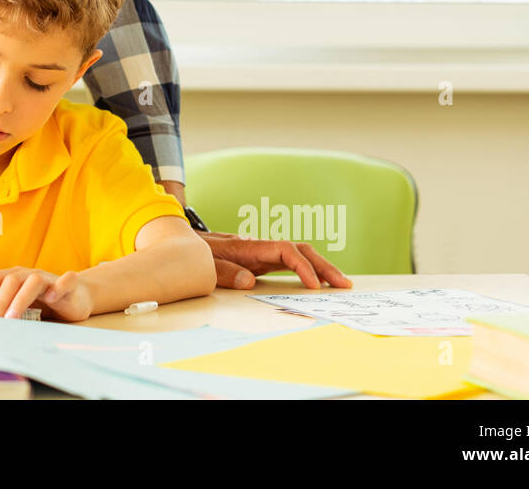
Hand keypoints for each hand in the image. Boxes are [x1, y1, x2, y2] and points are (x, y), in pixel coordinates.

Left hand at [0, 267, 92, 321]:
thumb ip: (5, 310)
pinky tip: (52, 297)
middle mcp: (29, 274)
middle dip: (0, 301)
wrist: (76, 296)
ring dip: (21, 298)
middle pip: (11, 280)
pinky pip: (66, 280)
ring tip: (13, 316)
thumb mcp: (21, 305)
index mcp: (14, 277)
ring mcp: (49, 278)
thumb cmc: (44, 302)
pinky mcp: (69, 284)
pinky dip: (59, 286)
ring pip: (34, 281)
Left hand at [200, 232, 351, 289]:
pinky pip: (289, 263)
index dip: (303, 266)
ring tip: (340, 284)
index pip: (285, 250)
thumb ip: (225, 272)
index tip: (314, 285)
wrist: (184, 243)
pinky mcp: (260, 261)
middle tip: (344, 284)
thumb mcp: (204, 264)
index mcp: (249, 246)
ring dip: (320, 267)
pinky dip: (306, 271)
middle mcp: (260, 248)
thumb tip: (250, 281)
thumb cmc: (195, 252)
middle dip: (324, 266)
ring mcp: (262, 254)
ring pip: (298, 255)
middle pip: (300, 250)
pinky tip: (318, 282)